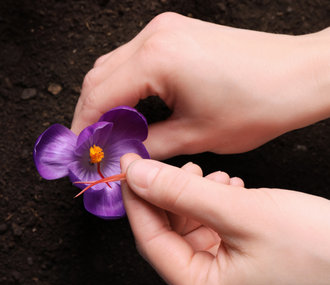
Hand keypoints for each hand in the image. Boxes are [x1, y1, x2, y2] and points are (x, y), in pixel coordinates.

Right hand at [72, 12, 329, 159]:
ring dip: (106, 97)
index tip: (83, 152)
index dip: (86, 128)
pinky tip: (131, 107)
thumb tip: (122, 155)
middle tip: (93, 144)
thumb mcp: (195, 136)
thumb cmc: (260, 103)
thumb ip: (148, 146)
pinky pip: (134, 58)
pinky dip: (125, 84)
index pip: (99, 96)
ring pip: (113, 65)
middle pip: (98, 77)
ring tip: (110, 130)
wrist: (300, 75)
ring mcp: (165, 30)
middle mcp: (155, 36)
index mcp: (156, 59)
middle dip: (90, 113)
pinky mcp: (176, 33)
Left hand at [120, 153, 329, 284]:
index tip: (129, 166)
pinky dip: (213, 203)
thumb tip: (137, 176)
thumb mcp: (240, 212)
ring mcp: (223, 273)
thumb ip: (182, 193)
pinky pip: (210, 226)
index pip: (150, 240)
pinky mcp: (238, 257)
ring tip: (210, 175)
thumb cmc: (316, 246)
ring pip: (188, 226)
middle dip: (167, 195)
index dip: (136, 199)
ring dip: (192, 196)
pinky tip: (227, 187)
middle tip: (169, 166)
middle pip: (167, 232)